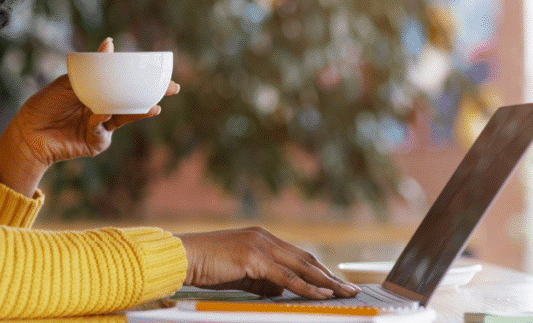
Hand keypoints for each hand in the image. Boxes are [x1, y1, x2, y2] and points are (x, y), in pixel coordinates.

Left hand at [0, 38, 179, 193]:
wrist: (28, 132)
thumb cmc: (46, 103)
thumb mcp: (70, 81)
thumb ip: (93, 68)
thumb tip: (111, 43)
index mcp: (98, 91)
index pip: (125, 82)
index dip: (143, 77)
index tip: (162, 70)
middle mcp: (104, 107)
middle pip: (132, 99)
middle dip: (153, 94)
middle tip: (172, 88)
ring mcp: (102, 126)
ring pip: (125, 115)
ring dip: (140, 110)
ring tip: (154, 107)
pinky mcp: (96, 142)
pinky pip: (104, 129)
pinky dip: (102, 119)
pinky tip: (98, 114)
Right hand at [177, 227, 360, 299]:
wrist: (182, 257)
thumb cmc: (206, 267)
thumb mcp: (240, 274)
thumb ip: (262, 279)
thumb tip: (283, 290)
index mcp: (261, 238)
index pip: (298, 255)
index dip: (319, 270)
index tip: (336, 282)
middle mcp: (265, 237)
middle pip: (306, 259)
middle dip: (330, 276)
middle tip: (350, 288)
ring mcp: (260, 245)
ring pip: (302, 266)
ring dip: (326, 282)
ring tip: (344, 293)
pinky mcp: (254, 258)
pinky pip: (287, 277)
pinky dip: (307, 287)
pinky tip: (321, 295)